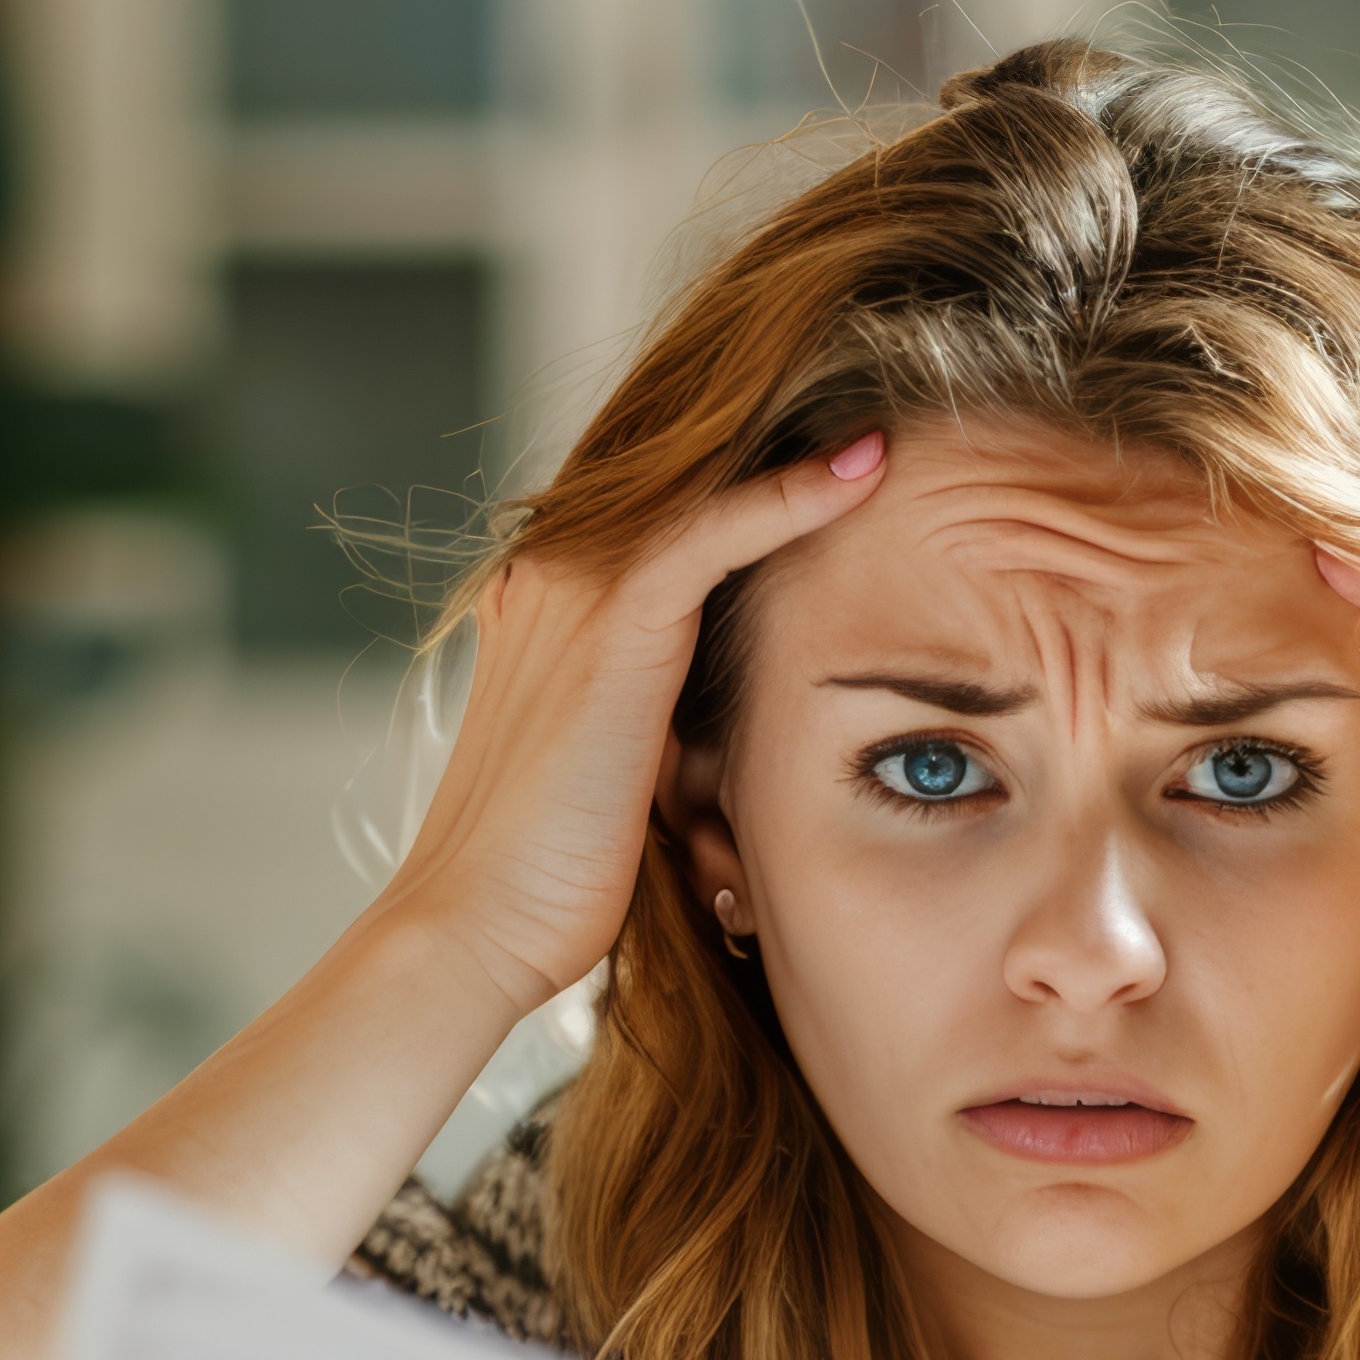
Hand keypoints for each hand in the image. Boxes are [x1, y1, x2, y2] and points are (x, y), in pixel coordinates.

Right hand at [376, 433, 890, 1021]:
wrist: (476, 926)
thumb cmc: (549, 878)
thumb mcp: (620, 774)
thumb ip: (665, 722)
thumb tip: (738, 731)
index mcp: (548, 609)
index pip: (662, 523)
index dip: (749, 495)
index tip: (840, 479)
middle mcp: (552, 580)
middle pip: (679, 488)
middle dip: (775, 452)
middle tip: (878, 433)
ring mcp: (573, 592)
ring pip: (700, 491)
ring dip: (796, 460)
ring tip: (883, 440)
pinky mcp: (610, 622)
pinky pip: (712, 532)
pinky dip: (789, 497)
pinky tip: (858, 472)